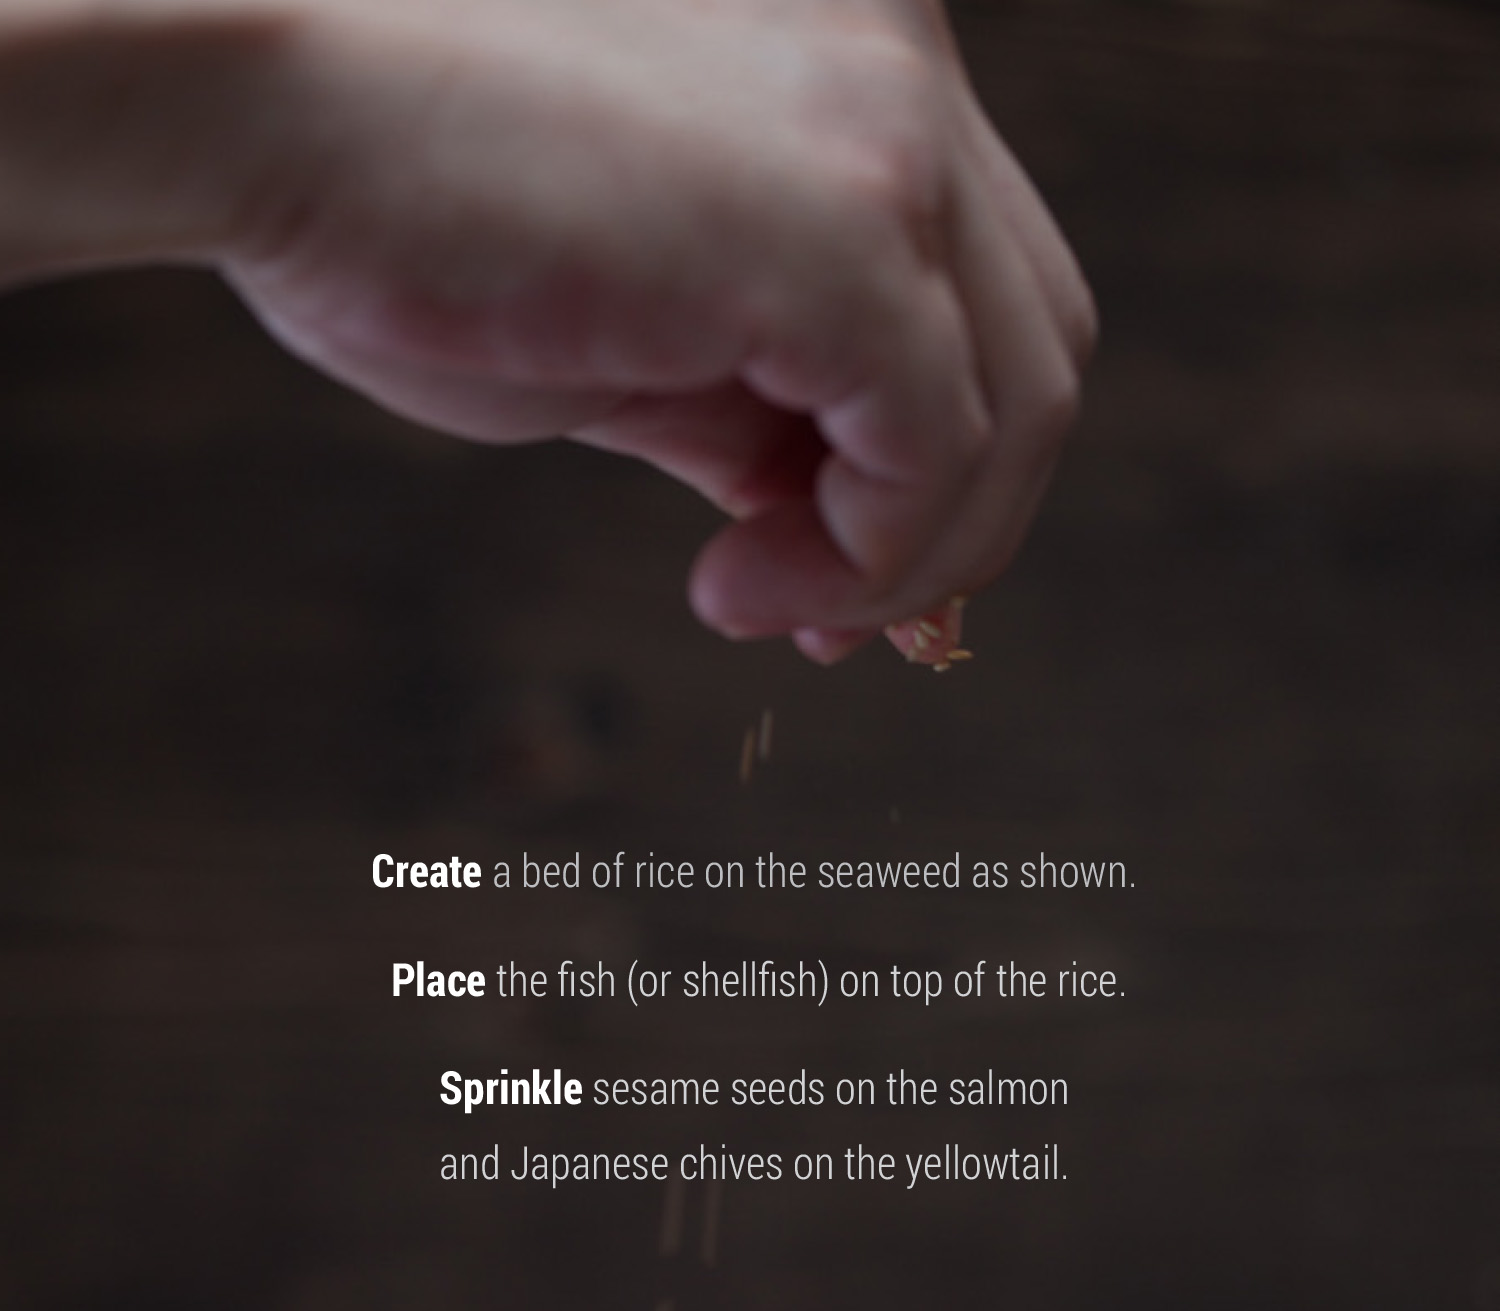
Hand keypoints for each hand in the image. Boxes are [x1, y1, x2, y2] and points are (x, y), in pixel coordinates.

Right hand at [0, 0, 1093, 655]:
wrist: (272, 116)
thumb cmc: (410, 208)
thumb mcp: (633, 333)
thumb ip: (754, 406)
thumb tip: (827, 523)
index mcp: (853, 62)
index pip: (982, 292)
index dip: (943, 464)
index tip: (837, 577)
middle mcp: (899, 69)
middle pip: (1040, 345)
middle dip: (956, 521)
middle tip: (835, 626)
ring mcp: (884, 137)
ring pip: (1022, 406)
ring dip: (908, 555)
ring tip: (758, 605)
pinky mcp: (842, 227)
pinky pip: (941, 445)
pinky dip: (870, 555)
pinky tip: (745, 590)